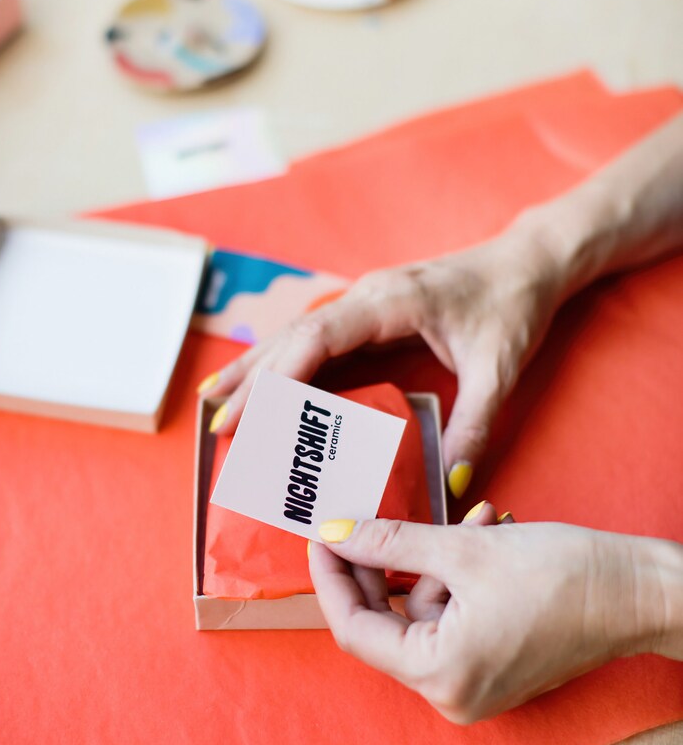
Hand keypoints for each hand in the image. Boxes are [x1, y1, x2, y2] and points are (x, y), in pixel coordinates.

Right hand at [201, 226, 564, 496]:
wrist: (528, 262)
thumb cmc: (513, 306)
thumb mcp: (499, 369)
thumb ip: (474, 425)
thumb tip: (451, 482)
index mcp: (391, 301)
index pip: (317, 337)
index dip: (277, 376)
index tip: (247, 412)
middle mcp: (367, 297)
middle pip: (293, 337)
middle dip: (254, 380)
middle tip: (218, 424)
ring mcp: (364, 303)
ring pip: (297, 336)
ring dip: (258, 369)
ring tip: (217, 405)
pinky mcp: (369, 315)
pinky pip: (317, 340)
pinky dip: (284, 363)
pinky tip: (261, 386)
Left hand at [307, 512, 678, 722]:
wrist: (643, 593)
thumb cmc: (564, 576)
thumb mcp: (463, 550)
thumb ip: (388, 544)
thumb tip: (334, 534)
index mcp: (439, 675)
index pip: (354, 629)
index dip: (332, 577)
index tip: (320, 535)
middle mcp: (452, 694)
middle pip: (389, 622)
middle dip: (389, 563)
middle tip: (380, 515)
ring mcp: (476, 686)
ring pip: (425, 613)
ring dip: (437, 561)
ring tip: (474, 519)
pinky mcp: (496, 668)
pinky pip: (454, 620)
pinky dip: (460, 579)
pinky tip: (486, 535)